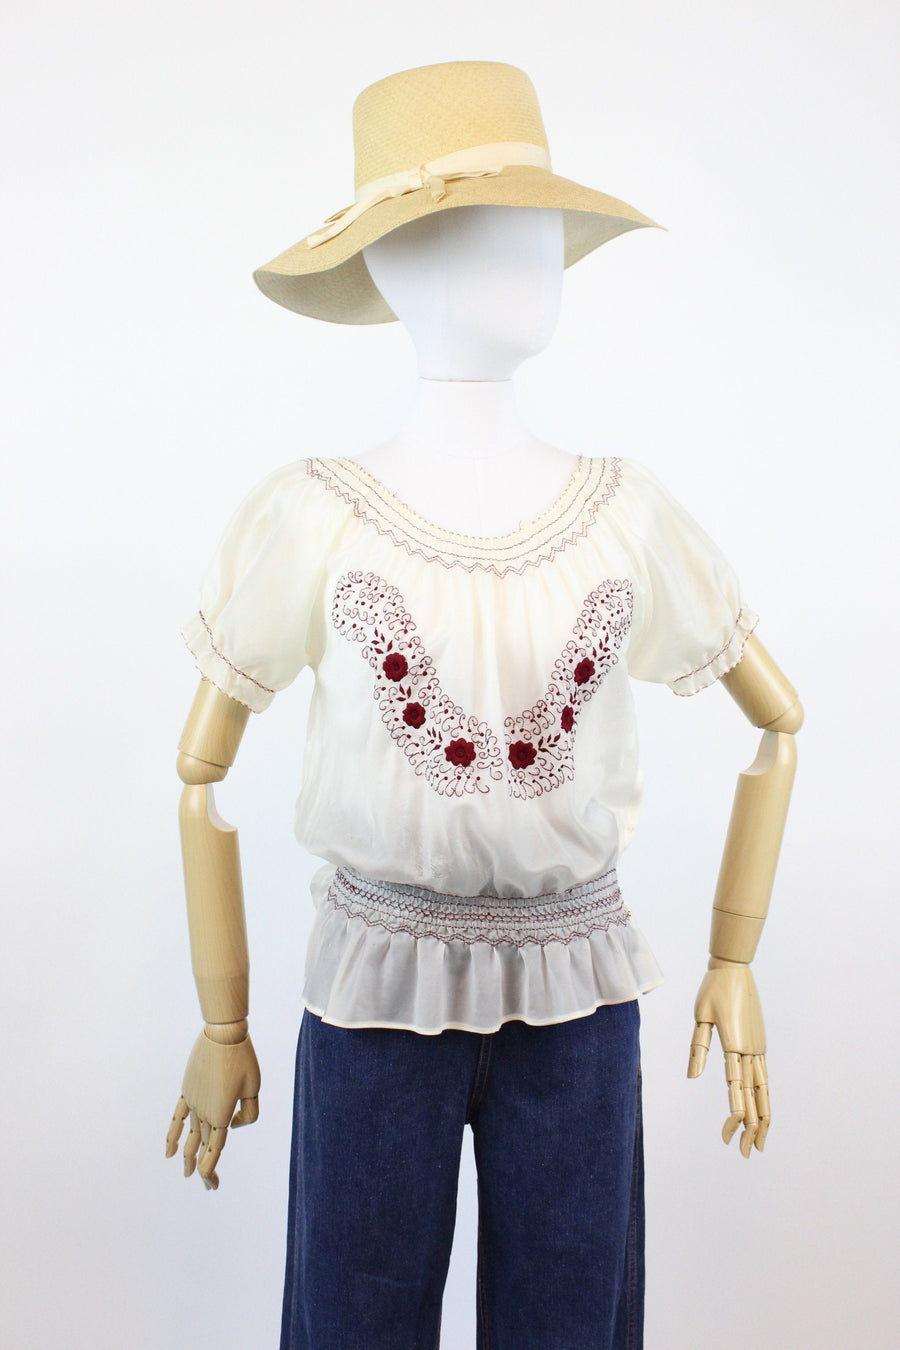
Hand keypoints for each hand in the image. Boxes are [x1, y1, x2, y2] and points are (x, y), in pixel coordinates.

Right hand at [165, 1023, 260, 1188]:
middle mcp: (203, 1112)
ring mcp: (193, 1102)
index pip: (214, 1152)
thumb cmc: (244, 1059)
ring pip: (189, 1136)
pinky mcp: (187, 1090)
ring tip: (186, 1173)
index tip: (211, 1187)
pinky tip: (169, 1150)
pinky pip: (177, 1118)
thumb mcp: (255, 1088)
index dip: (210, 1171)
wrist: (223, 1034)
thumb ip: (249, 1114)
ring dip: (187, 1155)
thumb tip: (233, 1125)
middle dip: (204, 1168)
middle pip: (202, 1147)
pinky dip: (172, 1135)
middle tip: (208, 1187)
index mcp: (221, 1115)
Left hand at [687, 958, 769, 1156]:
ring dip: (763, 1118)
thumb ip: (698, 1048)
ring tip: (761, 1143)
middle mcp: (750, 1050)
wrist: (734, 969)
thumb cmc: (712, 990)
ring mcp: (758, 1048)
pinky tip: (763, 1111)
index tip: (728, 1137)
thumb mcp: (699, 1015)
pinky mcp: (759, 1043)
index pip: (735, 1089)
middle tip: (746, 1153)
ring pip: (764, 1091)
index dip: (733, 1116)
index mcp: (734, 1045)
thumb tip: (692, 1078)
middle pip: (755, 1098)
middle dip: (751, 1128)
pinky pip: (764, 1076)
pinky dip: (765, 1098)